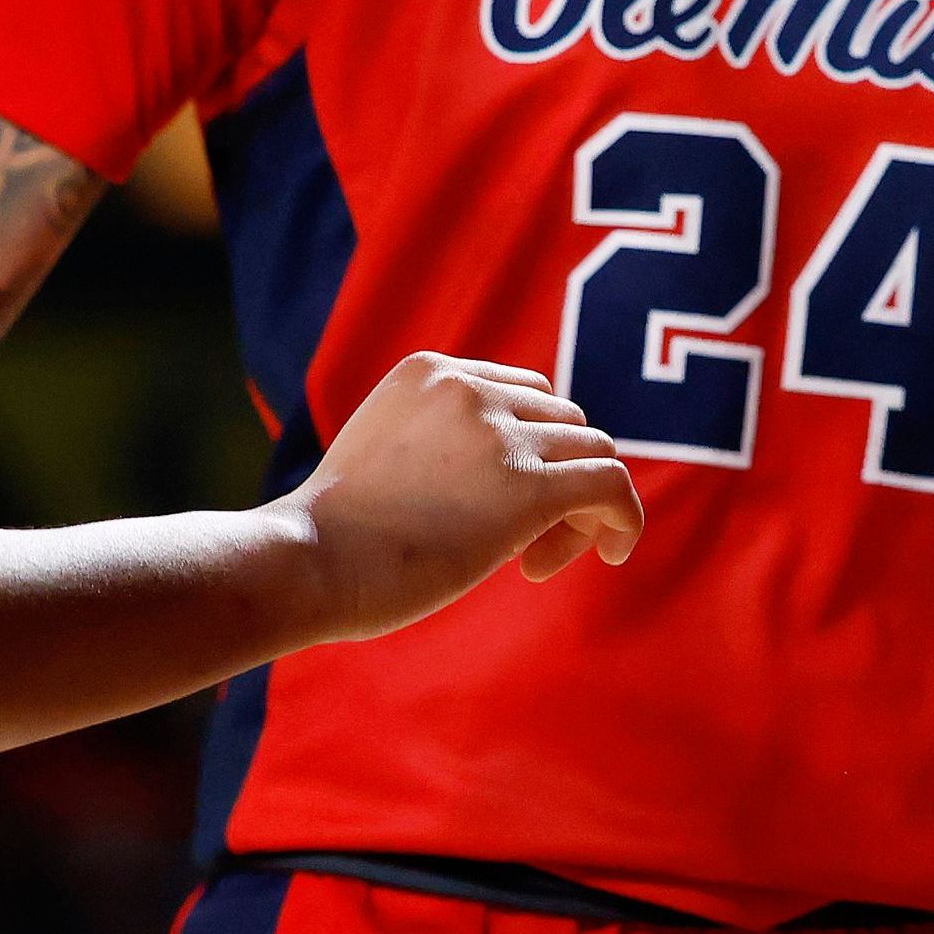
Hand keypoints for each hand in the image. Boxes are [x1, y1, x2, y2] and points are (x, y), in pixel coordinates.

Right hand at [279, 356, 644, 641]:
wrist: (309, 563)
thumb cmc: (334, 533)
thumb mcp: (385, 452)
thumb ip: (440, 440)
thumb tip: (502, 477)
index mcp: (433, 370)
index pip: (524, 393)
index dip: (529, 450)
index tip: (500, 509)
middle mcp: (471, 387)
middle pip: (564, 422)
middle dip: (556, 479)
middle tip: (523, 548)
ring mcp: (501, 433)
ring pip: (594, 453)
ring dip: (579, 509)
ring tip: (536, 561)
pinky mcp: (528, 487)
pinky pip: (612, 486)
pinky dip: (624, 518)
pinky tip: (615, 552)